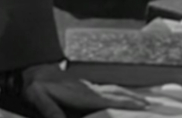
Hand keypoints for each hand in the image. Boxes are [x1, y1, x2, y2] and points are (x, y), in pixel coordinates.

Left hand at [5, 63, 147, 117]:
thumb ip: (50, 110)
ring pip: (112, 90)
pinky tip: (120, 95)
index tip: (141, 105)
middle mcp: (87, 88)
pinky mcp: (84, 86)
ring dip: (127, 94)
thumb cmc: (36, 86)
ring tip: (141, 99)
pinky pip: (106, 90)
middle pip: (114, 93)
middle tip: (149, 103)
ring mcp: (86, 86)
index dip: (124, 102)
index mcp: (80, 93)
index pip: (107, 98)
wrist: (32, 70)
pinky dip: (118, 92)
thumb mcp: (39, 98)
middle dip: (132, 98)